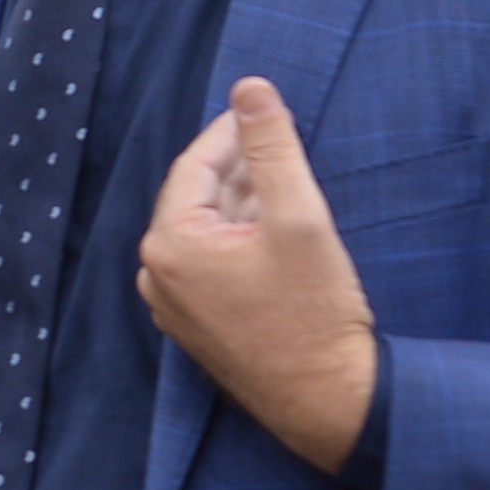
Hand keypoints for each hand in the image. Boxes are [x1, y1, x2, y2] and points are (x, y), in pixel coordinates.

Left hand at [136, 79, 380, 476]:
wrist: (331, 403)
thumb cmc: (315, 313)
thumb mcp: (298, 217)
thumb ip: (272, 147)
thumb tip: (250, 87)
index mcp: (170, 244)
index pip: (195, 165)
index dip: (232, 132)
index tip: (264, 109)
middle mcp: (159, 275)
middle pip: (199, 197)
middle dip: (241, 168)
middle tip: (284, 141)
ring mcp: (176, 306)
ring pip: (208, 231)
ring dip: (244, 203)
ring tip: (288, 183)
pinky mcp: (199, 327)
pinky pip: (212, 265)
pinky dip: (241, 240)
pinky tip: (278, 231)